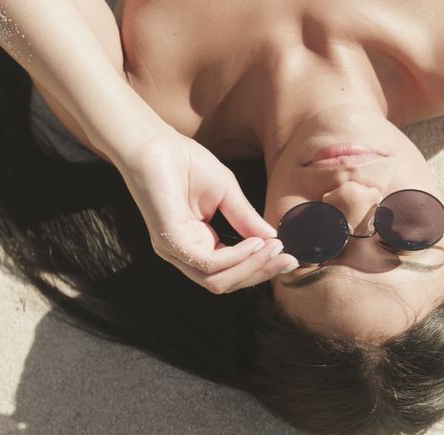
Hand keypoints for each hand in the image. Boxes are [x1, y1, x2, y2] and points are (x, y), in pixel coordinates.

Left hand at [114, 128, 298, 293]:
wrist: (154, 142)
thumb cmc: (185, 162)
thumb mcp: (227, 193)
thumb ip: (246, 219)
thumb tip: (274, 240)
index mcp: (195, 243)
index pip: (229, 270)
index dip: (260, 266)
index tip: (289, 256)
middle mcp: (183, 252)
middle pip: (226, 282)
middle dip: (261, 272)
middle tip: (288, 259)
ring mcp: (174, 250)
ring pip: (217, 280)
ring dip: (252, 268)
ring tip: (274, 250)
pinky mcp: (170, 241)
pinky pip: (208, 263)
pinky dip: (236, 256)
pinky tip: (254, 243)